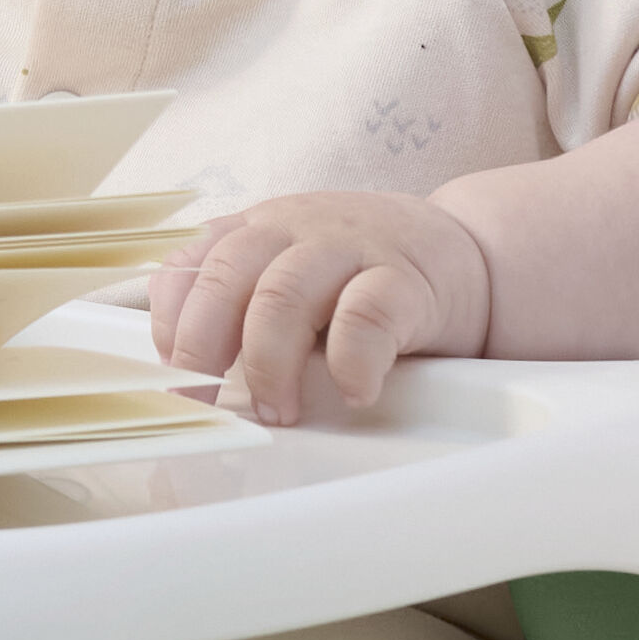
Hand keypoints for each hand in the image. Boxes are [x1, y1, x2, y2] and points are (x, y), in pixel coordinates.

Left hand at [148, 186, 494, 429]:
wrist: (468, 255)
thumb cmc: (365, 277)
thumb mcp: (291, 275)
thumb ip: (240, 303)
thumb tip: (180, 367)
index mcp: (259, 229)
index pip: (190, 262)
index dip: (169, 321)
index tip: (171, 374)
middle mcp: (296, 229)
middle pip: (226, 275)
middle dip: (202, 346)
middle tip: (205, 399)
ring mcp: (351, 248)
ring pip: (284, 294)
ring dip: (269, 364)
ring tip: (279, 410)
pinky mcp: (405, 280)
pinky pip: (365, 315)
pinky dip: (350, 362)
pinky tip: (352, 391)